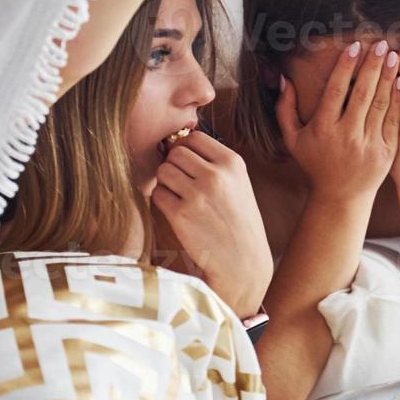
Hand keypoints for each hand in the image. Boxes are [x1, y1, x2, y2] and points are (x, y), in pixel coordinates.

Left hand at [152, 130, 272, 315]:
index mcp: (233, 163)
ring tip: (180, 198)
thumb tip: (177, 146)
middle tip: (181, 183)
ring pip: (163, 171)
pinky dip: (161, 201)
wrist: (242, 263)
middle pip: (176, 152)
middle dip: (174, 165)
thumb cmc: (239, 222)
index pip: (195, 137)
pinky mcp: (180, 215)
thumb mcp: (239, 184)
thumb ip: (215, 164)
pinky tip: (176, 212)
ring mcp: (197, 194)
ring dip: (166, 183)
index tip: (188, 164)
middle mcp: (216, 175)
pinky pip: (157, 194)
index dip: (186, 149)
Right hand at [277, 39, 399, 202]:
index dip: (346, 66)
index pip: (337, 90)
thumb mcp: (293, 139)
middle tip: (382, 44)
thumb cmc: (316, 163)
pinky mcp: (387, 151)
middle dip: (373, 66)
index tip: (355, 46)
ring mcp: (369, 144)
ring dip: (391, 78)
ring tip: (398, 56)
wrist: (342, 196)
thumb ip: (285, 109)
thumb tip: (285, 79)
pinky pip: (396, 120)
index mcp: (324, 128)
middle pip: (363, 93)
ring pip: (383, 104)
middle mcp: (347, 135)